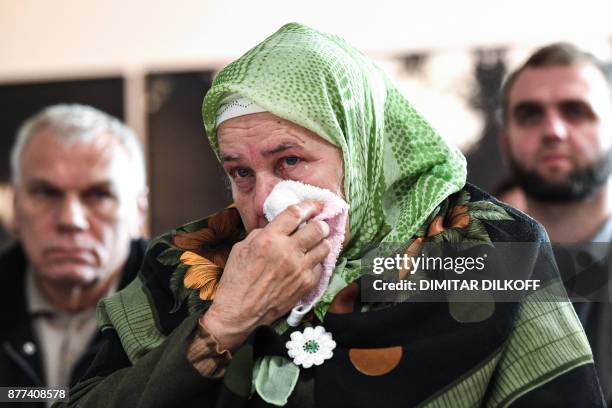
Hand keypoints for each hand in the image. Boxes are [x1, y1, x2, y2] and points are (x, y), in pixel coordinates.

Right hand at [200, 200, 330, 350]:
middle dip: (319, 224)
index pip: (295, 213)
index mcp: (269, 239)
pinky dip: (316, 262)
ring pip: (324, 247)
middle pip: (317, 228)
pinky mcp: (306, 284)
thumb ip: (263, 233)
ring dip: (321, 242)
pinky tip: (308, 262)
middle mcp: (287, 252)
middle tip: (317, 225)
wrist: (240, 312)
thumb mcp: (242, 248)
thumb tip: (279, 225)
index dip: (308, 206)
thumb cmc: (237, 280)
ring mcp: (300, 269)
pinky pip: (320, 266)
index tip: (313, 205)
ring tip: (315, 243)